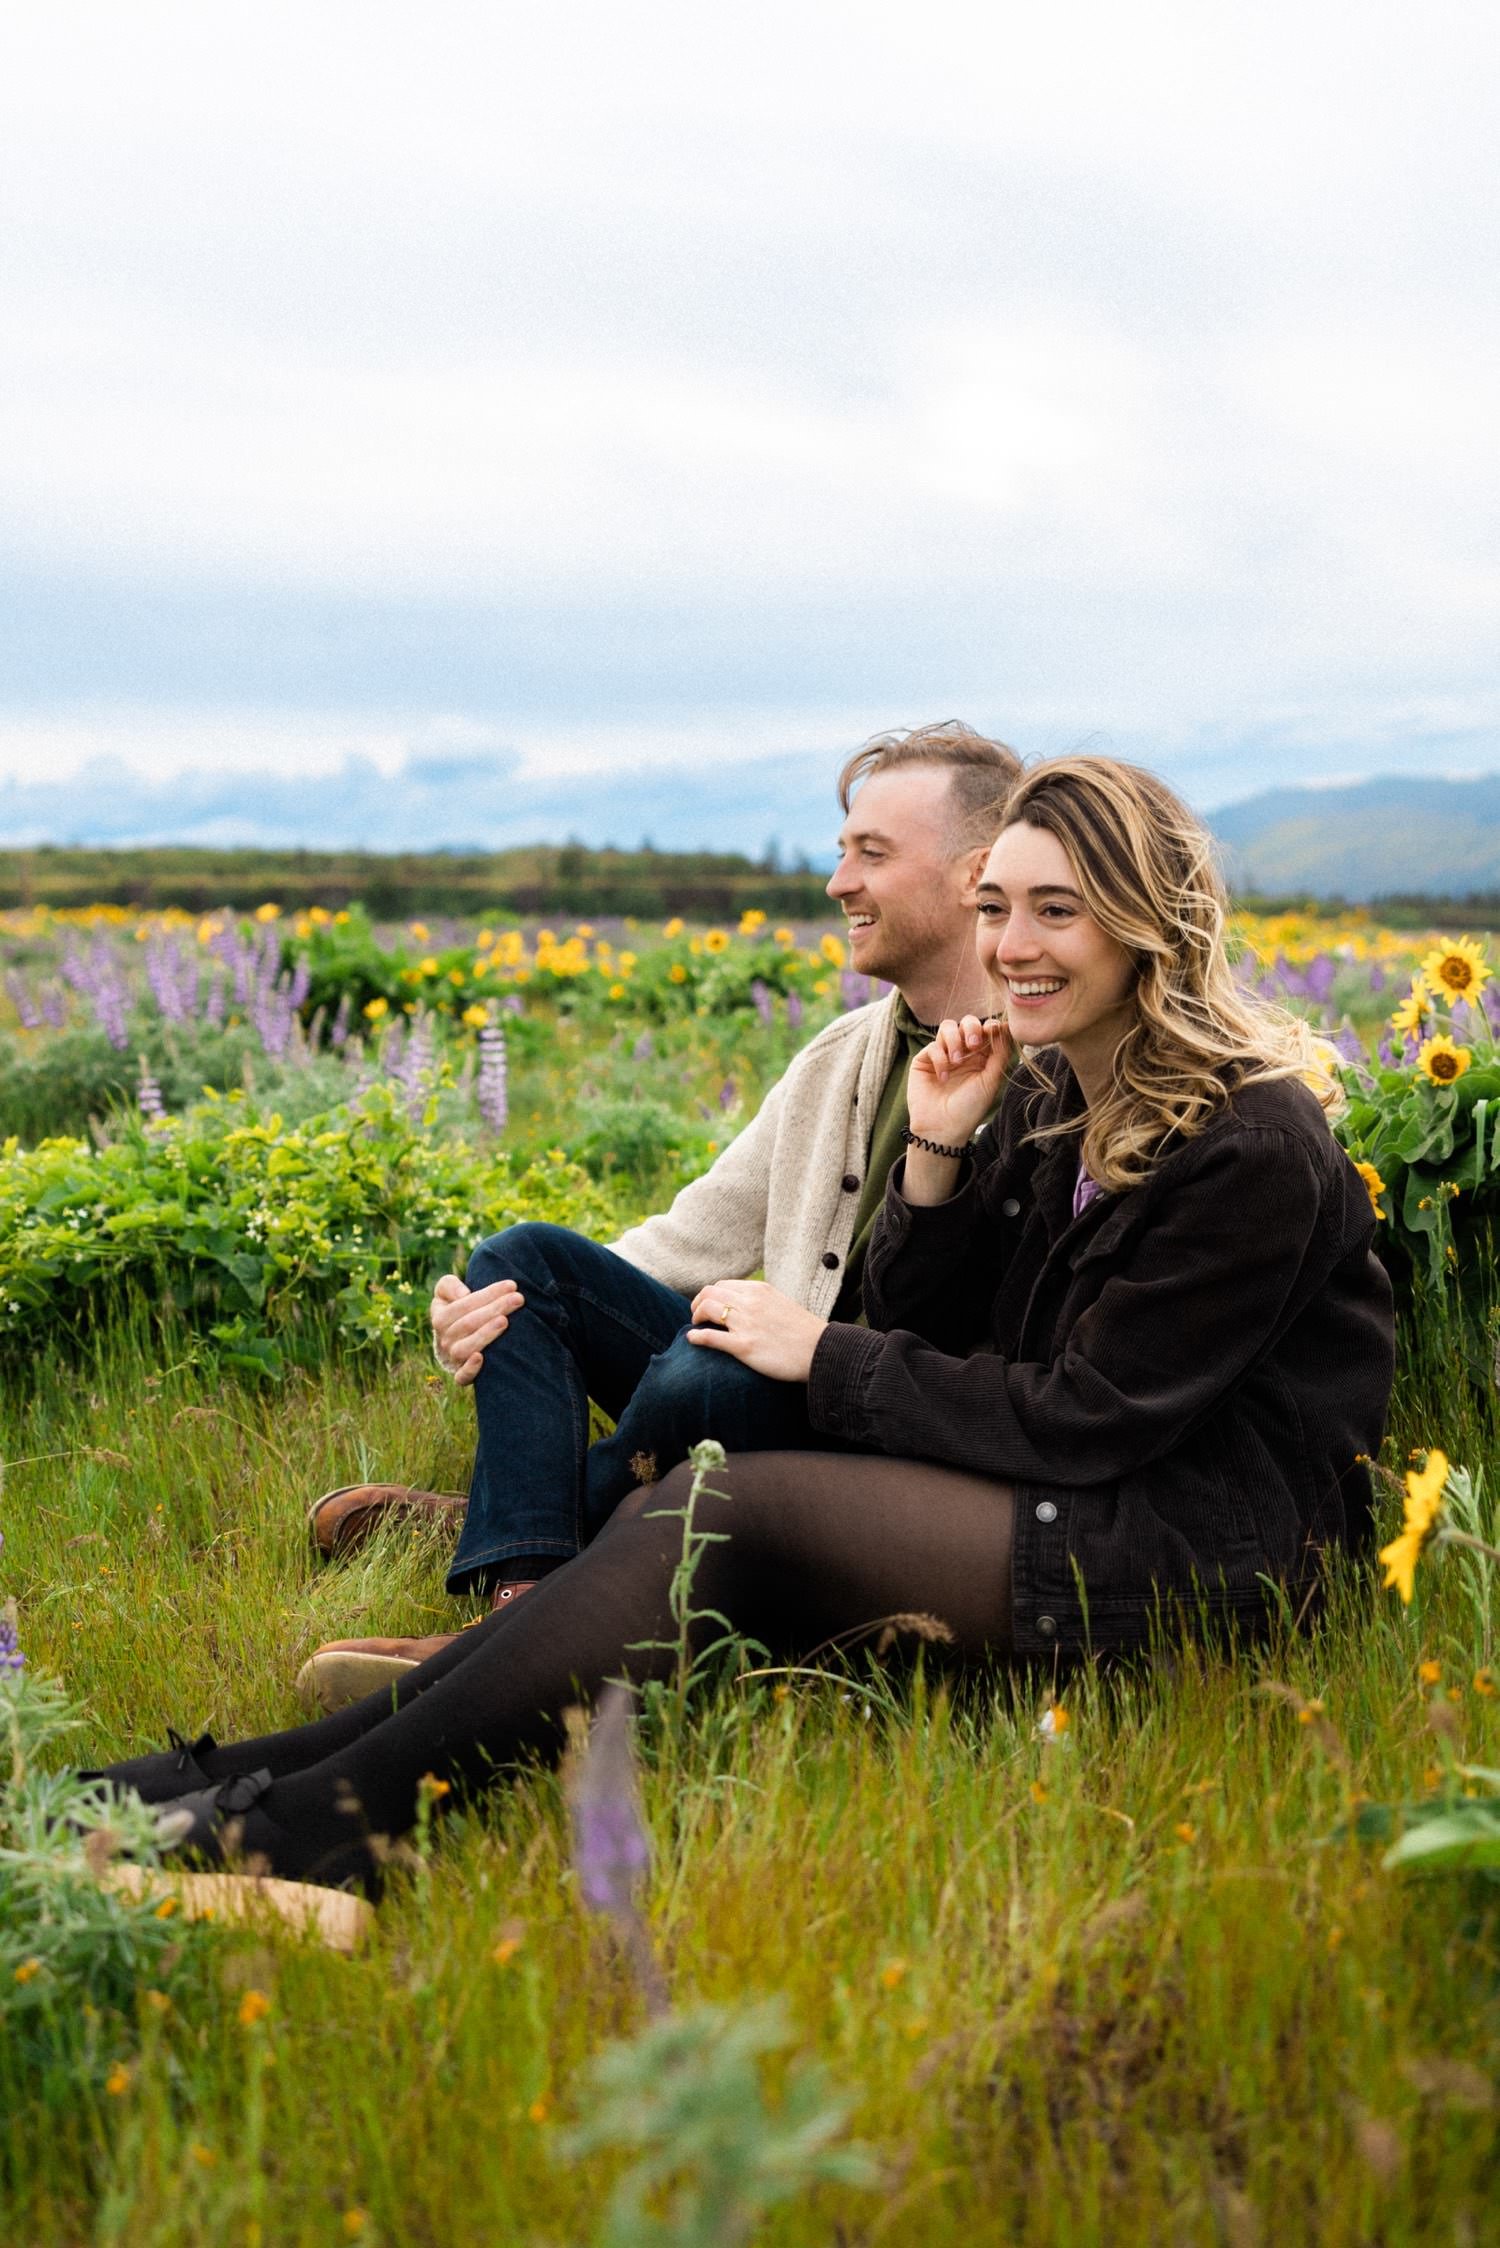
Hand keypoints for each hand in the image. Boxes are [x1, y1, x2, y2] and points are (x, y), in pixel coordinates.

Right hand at [431, 1271, 524, 1385]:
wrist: (455, 1341)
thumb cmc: (457, 1311)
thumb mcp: (447, 1293)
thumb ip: (449, 1286)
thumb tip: (463, 1294)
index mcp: (440, 1317)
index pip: (463, 1304)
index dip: (488, 1294)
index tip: (511, 1285)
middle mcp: (444, 1339)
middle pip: (468, 1323)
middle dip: (495, 1309)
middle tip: (518, 1299)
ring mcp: (453, 1358)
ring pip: (466, 1348)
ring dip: (486, 1334)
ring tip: (505, 1321)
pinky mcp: (461, 1376)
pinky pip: (462, 1376)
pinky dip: (470, 1369)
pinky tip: (481, 1357)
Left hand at [686, 1279, 826, 1383]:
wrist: (821, 1351)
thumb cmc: (804, 1332)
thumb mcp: (782, 1304)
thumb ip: (762, 1301)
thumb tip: (744, 1305)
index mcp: (759, 1290)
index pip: (722, 1285)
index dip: (709, 1296)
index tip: (708, 1307)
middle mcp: (750, 1302)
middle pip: (709, 1294)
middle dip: (697, 1304)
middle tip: (697, 1316)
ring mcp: (746, 1324)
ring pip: (706, 1310)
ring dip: (696, 1317)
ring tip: (696, 1326)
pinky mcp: (744, 1346)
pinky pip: (710, 1337)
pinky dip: (696, 1337)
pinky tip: (691, 1340)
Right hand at [906, 1015, 1012, 1147]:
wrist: (943, 1128)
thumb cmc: (969, 1109)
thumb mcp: (990, 1081)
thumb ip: (1000, 1054)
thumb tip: (1006, 1028)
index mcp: (982, 1057)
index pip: (987, 1031)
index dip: (990, 1026)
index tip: (993, 1030)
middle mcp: (963, 1053)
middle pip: (967, 1022)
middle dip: (972, 1029)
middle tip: (974, 1045)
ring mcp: (943, 1055)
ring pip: (948, 1027)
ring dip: (955, 1040)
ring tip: (958, 1061)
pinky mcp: (924, 1060)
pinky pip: (932, 1046)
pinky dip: (940, 1058)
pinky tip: (943, 1077)